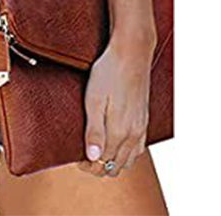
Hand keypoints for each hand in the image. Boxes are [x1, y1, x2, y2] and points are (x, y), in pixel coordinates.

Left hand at [77, 31, 156, 177]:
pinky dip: (126, 154)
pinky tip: (117, 146)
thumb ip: (94, 131)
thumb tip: (93, 158)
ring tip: (97, 153)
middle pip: (116, 165)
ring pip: (128, 159)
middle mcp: (134, 133)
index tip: (76, 159)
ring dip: (113, 162)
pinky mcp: (144, 119)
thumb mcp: (94, 100)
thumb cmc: (109, 73)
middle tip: (83, 157)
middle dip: (99, 166)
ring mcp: (141, 127)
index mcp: (120, 131)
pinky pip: (138, 148)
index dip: (88, 166)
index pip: (104, 163)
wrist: (130, 53)